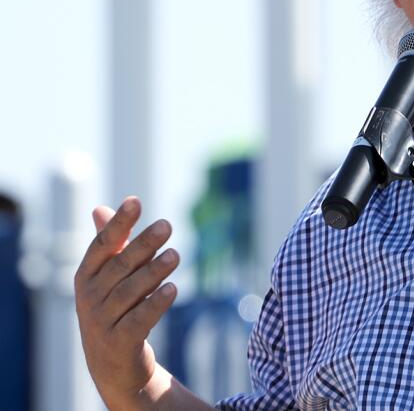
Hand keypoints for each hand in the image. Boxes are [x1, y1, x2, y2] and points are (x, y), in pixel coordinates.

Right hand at [74, 196, 179, 409]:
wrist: (112, 363)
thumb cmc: (114, 307)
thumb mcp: (108, 277)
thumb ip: (110, 243)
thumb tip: (100, 208)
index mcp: (86, 276)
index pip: (102, 245)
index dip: (118, 224)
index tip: (135, 201)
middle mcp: (90, 297)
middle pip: (120, 265)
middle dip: (143, 244)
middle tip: (167, 225)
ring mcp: (102, 321)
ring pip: (131, 291)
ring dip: (154, 271)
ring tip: (175, 255)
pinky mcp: (120, 342)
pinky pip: (139, 319)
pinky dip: (156, 303)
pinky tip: (173, 288)